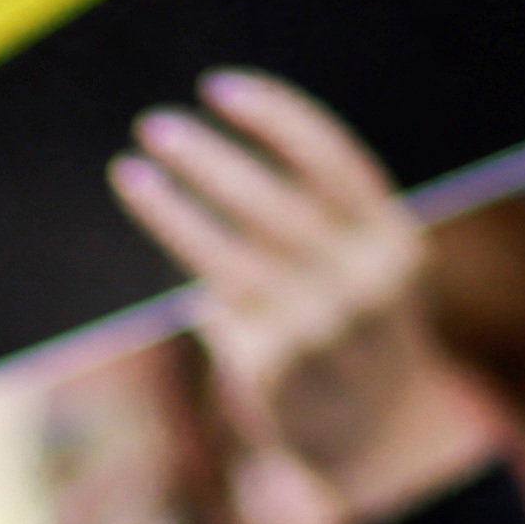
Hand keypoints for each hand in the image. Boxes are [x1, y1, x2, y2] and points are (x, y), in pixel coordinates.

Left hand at [106, 76, 506, 523]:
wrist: (381, 436)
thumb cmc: (359, 327)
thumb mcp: (370, 265)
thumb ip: (326, 216)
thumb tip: (225, 145)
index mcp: (394, 240)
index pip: (334, 161)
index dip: (275, 117)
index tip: (219, 87)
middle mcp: (362, 283)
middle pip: (274, 203)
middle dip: (210, 158)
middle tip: (157, 125)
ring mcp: (318, 331)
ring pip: (229, 256)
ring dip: (173, 209)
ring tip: (131, 172)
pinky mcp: (275, 370)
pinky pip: (214, 304)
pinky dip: (190, 265)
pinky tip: (163, 231)